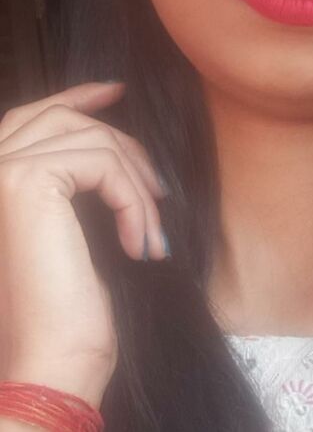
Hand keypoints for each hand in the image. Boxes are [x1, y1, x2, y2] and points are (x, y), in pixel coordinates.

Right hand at [0, 81, 167, 406]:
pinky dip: (133, 199)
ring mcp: (0, 170)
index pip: (32, 116)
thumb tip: (111, 140)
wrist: (52, 361)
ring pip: (94, 140)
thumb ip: (75, 179)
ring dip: (136, 184)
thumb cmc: (64, 308)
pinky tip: (140, 244)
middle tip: (158, 189)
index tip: (118, 90)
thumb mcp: (71, 227)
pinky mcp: (24, 180)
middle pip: (66, 120)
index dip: (77, 95)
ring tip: (150, 233)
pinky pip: (104, 162)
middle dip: (123, 145)